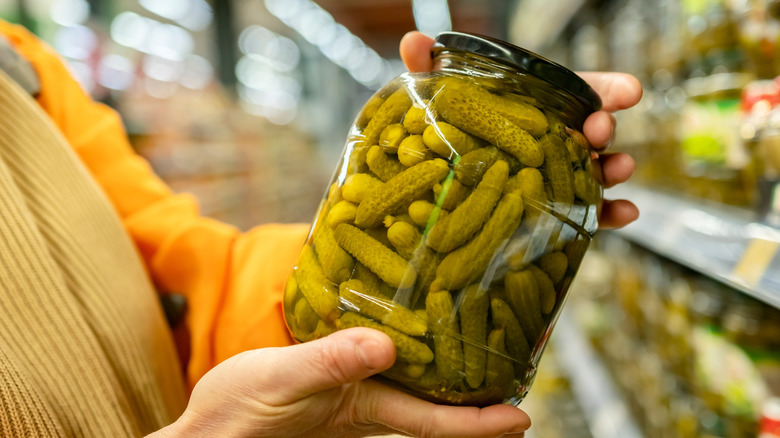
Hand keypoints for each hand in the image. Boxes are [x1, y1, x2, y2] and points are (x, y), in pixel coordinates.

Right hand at [152, 328, 529, 437]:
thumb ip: (329, 363)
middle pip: (438, 411)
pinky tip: (416, 338)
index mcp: (362, 410)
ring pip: (418, 391)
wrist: (207, 431)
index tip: (522, 417)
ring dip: (452, 379)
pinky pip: (387, 372)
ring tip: (484, 352)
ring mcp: (353, 398)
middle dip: (480, 403)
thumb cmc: (237, 416)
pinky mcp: (337, 383)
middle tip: (520, 378)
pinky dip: (413, 358)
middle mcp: (367, 407)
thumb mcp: (281, 382)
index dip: (481, 424)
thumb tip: (385, 345)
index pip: (436, 424)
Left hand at [400, 31, 641, 228]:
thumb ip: (429, 68)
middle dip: (603, 127)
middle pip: (590, 129)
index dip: (607, 89)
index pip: (579, 92)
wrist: (435, 177)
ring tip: (622, 168)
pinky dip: (611, 213)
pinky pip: (588, 212)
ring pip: (595, 169)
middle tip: (601, 129)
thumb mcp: (438, 98)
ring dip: (613, 168)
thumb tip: (412, 41)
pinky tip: (626, 214)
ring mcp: (558, 174)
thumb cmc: (447, 129)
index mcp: (537, 106)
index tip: (630, 91)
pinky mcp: (555, 209)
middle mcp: (554, 138)